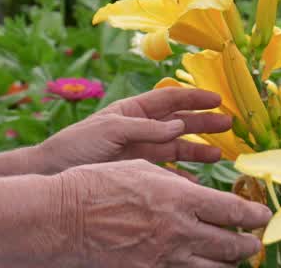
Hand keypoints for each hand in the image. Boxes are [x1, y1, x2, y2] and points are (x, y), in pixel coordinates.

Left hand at [37, 88, 231, 173]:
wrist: (52, 173)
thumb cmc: (75, 144)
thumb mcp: (109, 130)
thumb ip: (144, 128)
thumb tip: (178, 126)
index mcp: (132, 110)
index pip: (169, 99)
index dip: (194, 98)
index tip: (217, 98)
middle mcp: (139, 129)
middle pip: (178, 122)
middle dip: (204, 123)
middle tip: (229, 125)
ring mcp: (139, 151)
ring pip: (176, 147)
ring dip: (198, 149)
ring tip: (220, 153)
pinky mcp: (136, 172)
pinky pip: (165, 172)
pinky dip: (182, 177)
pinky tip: (197, 181)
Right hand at [56, 159, 268, 266]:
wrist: (63, 218)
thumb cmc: (98, 185)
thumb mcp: (141, 170)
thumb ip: (175, 184)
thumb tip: (197, 193)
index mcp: (179, 198)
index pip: (231, 211)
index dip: (253, 215)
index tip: (262, 216)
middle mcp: (178, 230)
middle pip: (230, 244)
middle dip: (248, 245)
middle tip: (255, 243)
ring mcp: (165, 258)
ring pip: (213, 267)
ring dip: (228, 263)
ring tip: (235, 259)